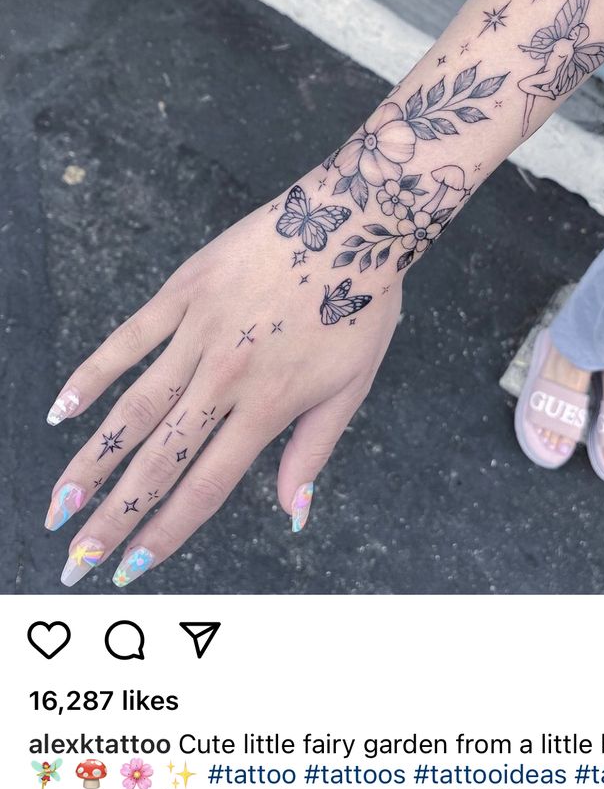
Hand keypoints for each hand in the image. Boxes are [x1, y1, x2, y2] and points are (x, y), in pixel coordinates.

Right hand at [45, 171, 401, 586]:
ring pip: (131, 409)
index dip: (164, 533)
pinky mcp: (182, 292)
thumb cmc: (359, 308)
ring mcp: (197, 333)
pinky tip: (60, 412)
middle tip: (75, 560)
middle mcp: (224, 379)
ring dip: (91, 461)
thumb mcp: (351, 387)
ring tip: (59, 503)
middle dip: (112, 517)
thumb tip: (291, 515)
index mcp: (267, 409)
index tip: (130, 569)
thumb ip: (312, 453)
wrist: (353, 219)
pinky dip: (91, 377)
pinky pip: (126, 341)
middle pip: (156, 461)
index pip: (204, 488)